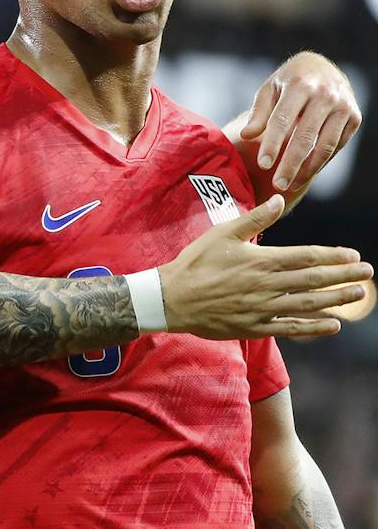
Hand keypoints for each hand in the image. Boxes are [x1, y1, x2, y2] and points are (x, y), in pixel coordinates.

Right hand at [159, 195, 370, 338]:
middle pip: (314, 280)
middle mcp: (267, 285)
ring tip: (358, 294)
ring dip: (336, 299)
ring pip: (308, 304)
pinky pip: (291, 328)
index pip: (307, 256)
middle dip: (344, 276)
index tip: (353, 255)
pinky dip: (314, 328)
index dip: (333, 256)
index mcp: (261, 260)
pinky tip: (333, 325)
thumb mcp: (222, 233)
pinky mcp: (255, 327)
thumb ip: (254, 218)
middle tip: (367, 273)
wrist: (172, 298)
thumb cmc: (195, 262)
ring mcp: (263, 309)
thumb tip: (279, 200)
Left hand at [237, 52, 360, 194]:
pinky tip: (306, 173)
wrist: (323, 68)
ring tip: (290, 185)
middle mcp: (325, 95)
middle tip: (278, 184)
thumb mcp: (270, 89)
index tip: (263, 164)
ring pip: (325, 146)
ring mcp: (343, 107)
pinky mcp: (354, 117)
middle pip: (306, 137)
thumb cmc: (289, 82)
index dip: (272, 144)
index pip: (283, 119)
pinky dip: (321, 162)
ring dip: (308, 169)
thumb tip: (245, 136)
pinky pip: (336, 146)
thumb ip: (258, 113)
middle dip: (291, 164)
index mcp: (300, 85)